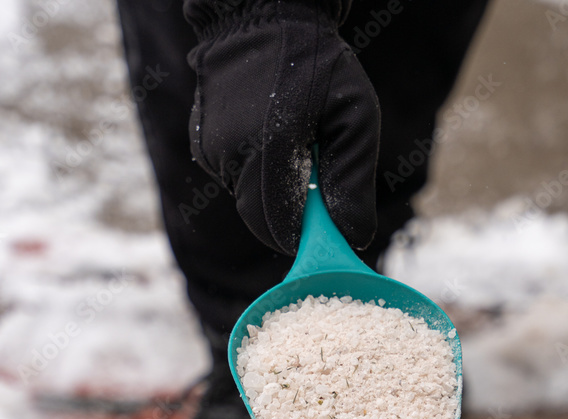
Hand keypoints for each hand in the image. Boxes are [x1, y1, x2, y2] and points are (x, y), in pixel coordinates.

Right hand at [184, 0, 380, 254]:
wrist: (262, 16)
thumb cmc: (318, 64)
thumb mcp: (355, 117)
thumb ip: (353, 182)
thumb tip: (353, 237)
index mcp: (268, 148)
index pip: (278, 226)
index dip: (301, 238)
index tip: (322, 231)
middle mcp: (230, 153)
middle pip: (260, 219)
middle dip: (288, 216)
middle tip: (312, 184)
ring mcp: (210, 150)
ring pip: (246, 199)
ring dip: (272, 189)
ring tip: (292, 145)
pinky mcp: (201, 145)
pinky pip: (232, 177)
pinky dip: (254, 171)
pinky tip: (270, 135)